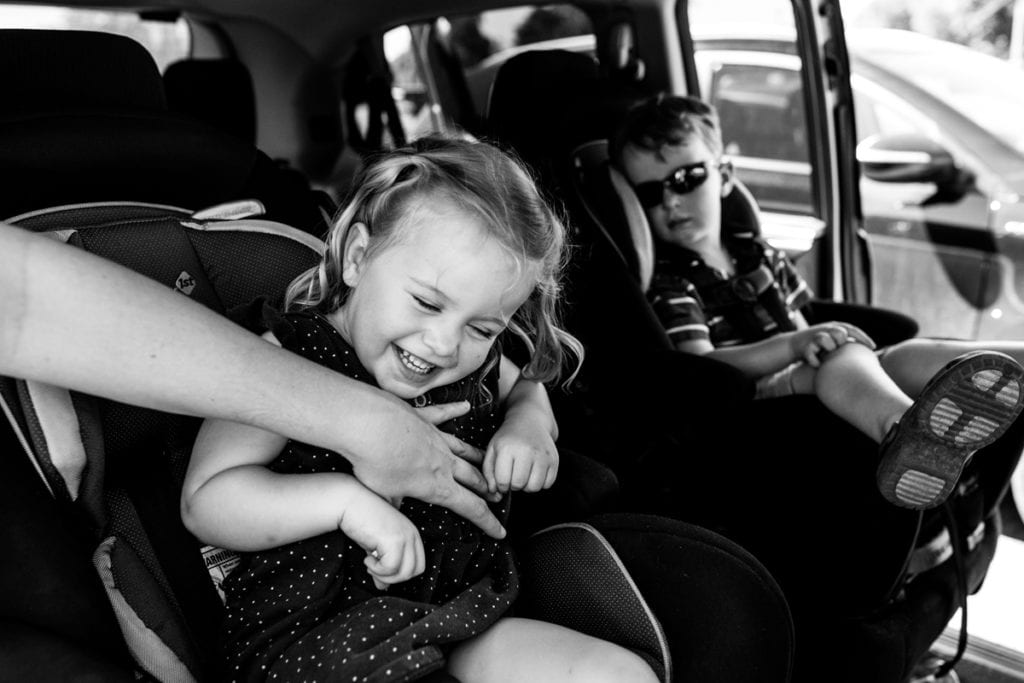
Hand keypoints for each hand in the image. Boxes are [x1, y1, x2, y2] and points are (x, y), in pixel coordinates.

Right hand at [339, 484, 424, 588]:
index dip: (400, 573)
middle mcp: (412, 534)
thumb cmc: (360, 521)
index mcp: (412, 534)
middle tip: (374, 568)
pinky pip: (391, 568)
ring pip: (405, 573)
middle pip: (415, 571)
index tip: (380, 568)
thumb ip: (382, 565)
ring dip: (385, 575)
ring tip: (370, 564)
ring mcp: (405, 537)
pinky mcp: (394, 540)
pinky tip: (366, 558)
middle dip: (394, 578)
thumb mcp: (375, 546)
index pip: (419, 565)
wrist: (349, 501)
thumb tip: (382, 587)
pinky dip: (377, 569)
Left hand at [345, 395, 506, 538]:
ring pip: (464, 449)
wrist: (367, 426)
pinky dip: (454, 410)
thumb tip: (395, 510)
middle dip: (487, 489)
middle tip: (497, 496)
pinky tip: (464, 406)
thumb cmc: (374, 463)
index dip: (487, 522)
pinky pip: (443, 413)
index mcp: (437, 486)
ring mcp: (435, 437)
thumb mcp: (384, 496)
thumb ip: (395, 504)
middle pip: (473, 478)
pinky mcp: (422, 418)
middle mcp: (443, 461)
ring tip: (488, 462)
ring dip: (478, 458)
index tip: (500, 531)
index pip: (470, 508)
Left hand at [483, 419, 558, 493]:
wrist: (530, 421)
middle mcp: (526, 451)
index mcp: (507, 449)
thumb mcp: (492, 450)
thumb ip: (489, 472)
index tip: (502, 478)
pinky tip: (534, 472)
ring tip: (524, 474)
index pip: (503, 481)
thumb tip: (495, 491)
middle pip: (519, 485)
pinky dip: (540, 483)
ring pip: (534, 487)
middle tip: (513, 475)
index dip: (501, 485)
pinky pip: (548, 484)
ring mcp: (543, 455)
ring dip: (528, 486)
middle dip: (514, 485)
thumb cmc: (508, 439)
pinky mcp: (554, 460)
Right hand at [790, 322, 874, 366]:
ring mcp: (815, 336)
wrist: (794, 345)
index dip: (863, 338)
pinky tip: (817, 365)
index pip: (853, 330)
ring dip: (828, 349)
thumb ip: (846, 343)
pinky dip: (815, 361)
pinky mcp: (805, 346)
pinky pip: (812, 354)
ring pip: (826, 340)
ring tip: (825, 354)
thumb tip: (867, 353)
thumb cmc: (819, 346)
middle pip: (840, 333)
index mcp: (835, 326)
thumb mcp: (833, 340)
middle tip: (838, 349)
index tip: (873, 347)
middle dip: (841, 341)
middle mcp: (826, 329)